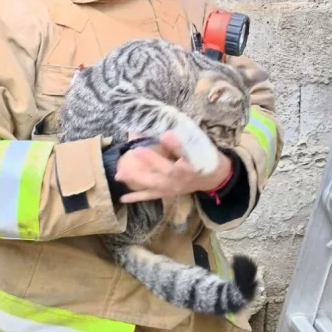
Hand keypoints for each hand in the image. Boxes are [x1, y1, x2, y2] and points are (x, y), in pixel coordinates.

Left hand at [116, 130, 232, 203]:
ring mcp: (172, 189)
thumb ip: (181, 144)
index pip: (177, 158)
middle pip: (161, 174)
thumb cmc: (206, 159)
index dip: (167, 149)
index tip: (152, 140)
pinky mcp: (167, 194)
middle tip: (131, 153)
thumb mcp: (199, 149)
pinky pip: (151, 196)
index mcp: (189, 167)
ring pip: (153, 185)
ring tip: (119, 176)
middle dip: (145, 165)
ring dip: (136, 181)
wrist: (212, 179)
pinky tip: (123, 197)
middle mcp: (179, 180)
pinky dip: (137, 197)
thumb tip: (166, 133)